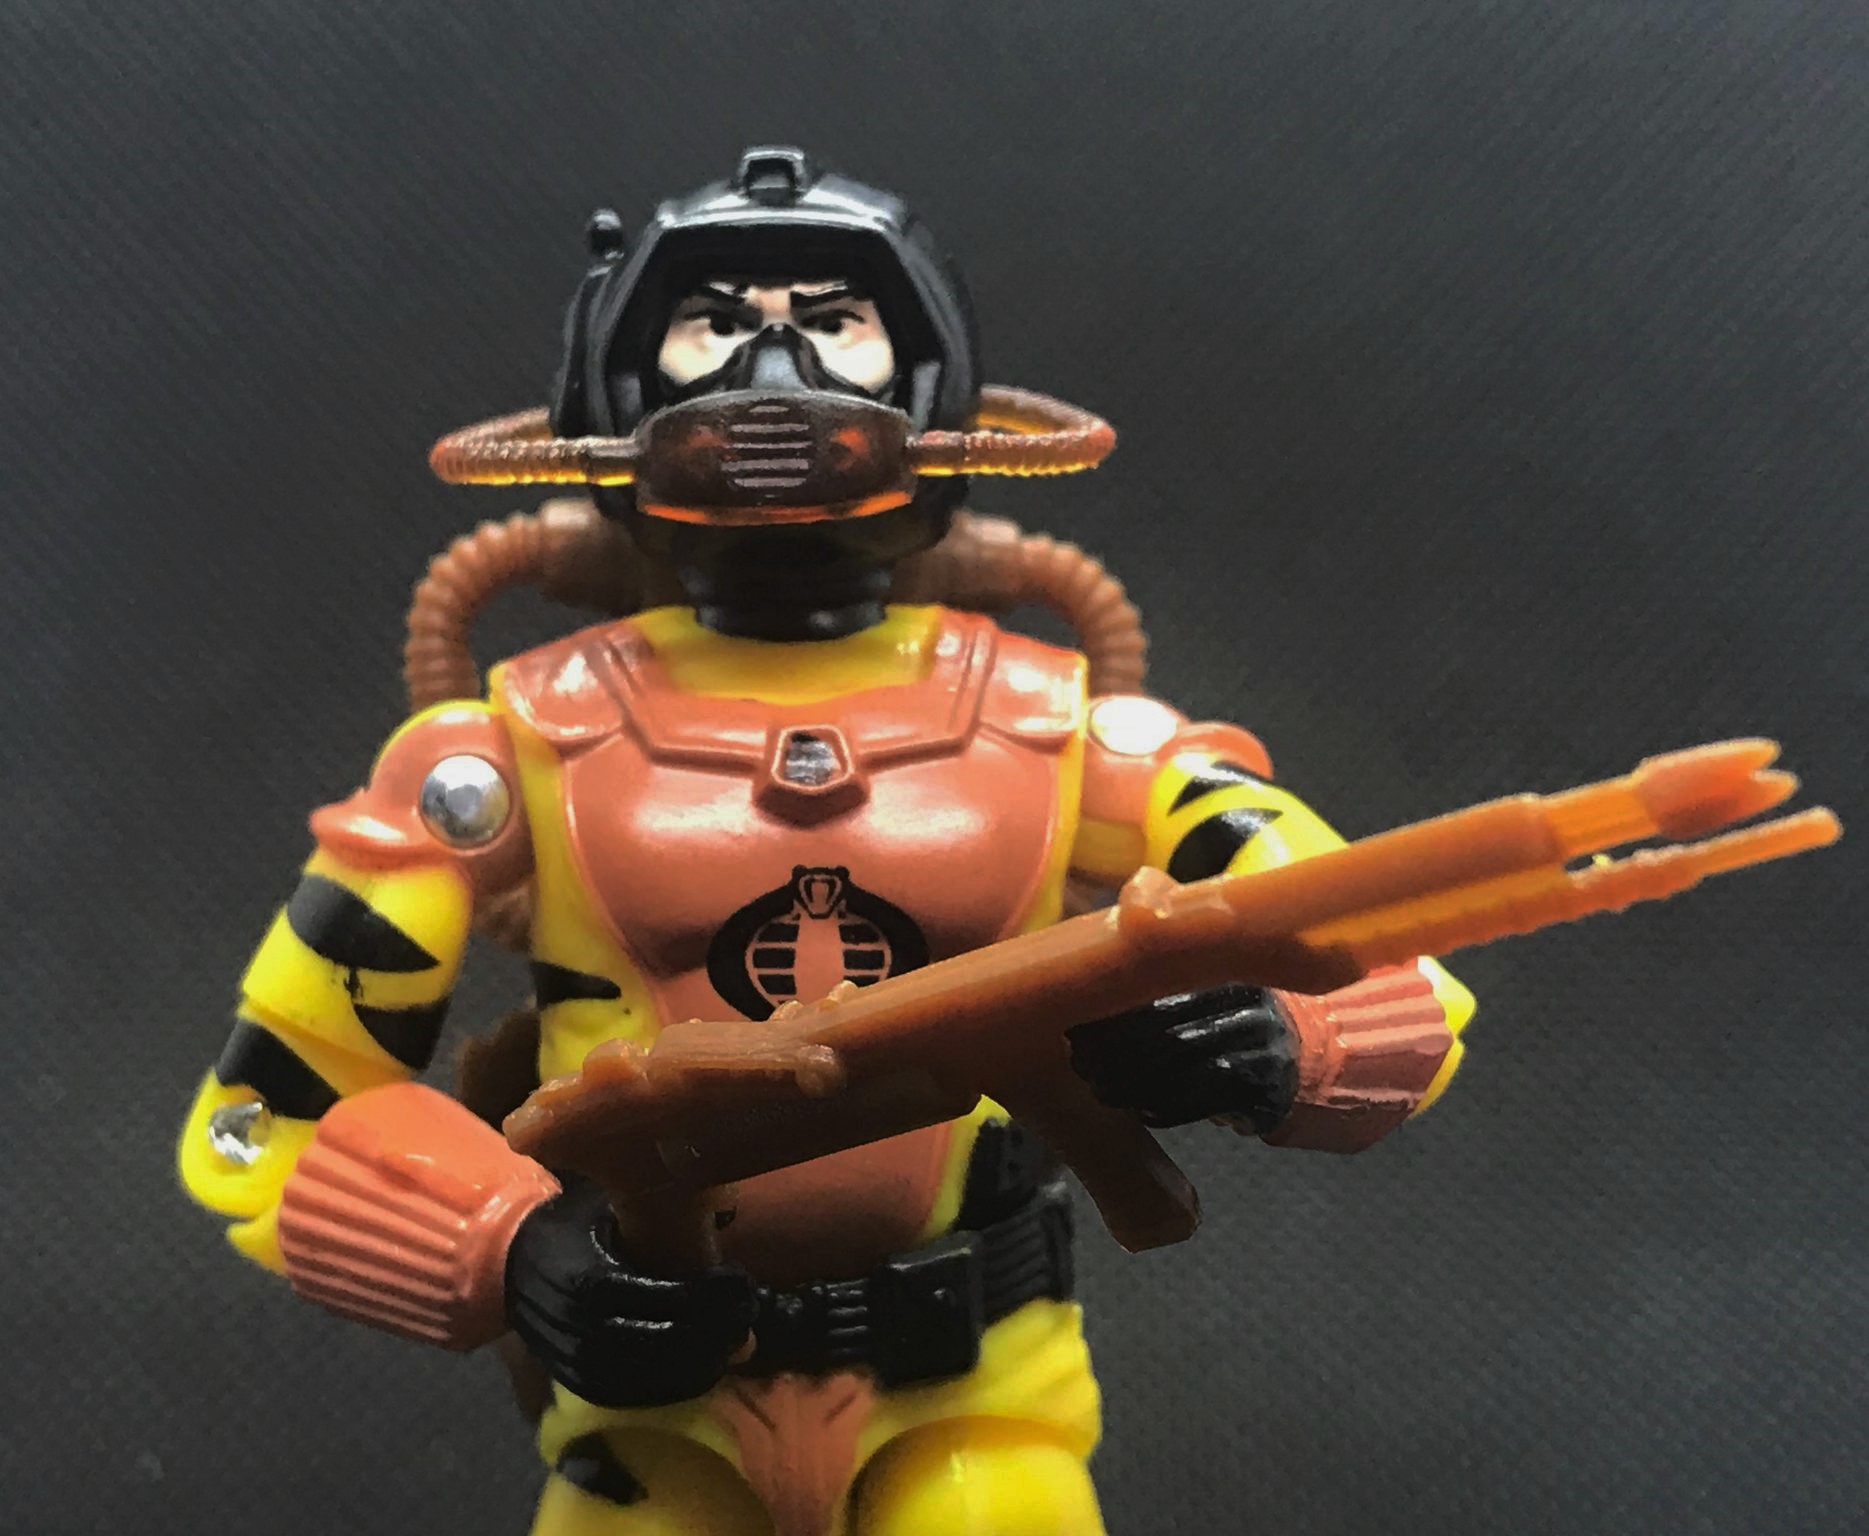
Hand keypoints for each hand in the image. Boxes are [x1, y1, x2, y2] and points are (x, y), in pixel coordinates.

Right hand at [504, 1180, 756, 1407]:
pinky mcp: (576, 1381)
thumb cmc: (570, 1226)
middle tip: (746, 1314)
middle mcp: (583, 1326)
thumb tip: (724, 1220)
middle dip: (718, 1331)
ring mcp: (578, 1359)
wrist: (506, 1263)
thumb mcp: (607, 1208)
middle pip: (669, 1341)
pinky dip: (673, 1385)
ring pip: (655, 1375)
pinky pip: (634, 1394)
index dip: (714, 1296)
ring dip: (704, 1362)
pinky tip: (702, 1366)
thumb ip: (658, 1221)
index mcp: (593, 1279)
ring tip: (734, 1340)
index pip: (669, 1297)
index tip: (741, 1283)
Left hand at [1067, 982, 1298, 1134]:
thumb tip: (1102, 966)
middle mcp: (1248, 1006)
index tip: (1077, 1035)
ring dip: (1139, 1086)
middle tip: (1083, 1069)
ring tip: (1103, 1093)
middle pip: (1174, 1031)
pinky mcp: (1269, 1086)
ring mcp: (1264, 1046)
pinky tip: (1142, 1113)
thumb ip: (1159, 979)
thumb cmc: (1229, 1022)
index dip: (1115, 1019)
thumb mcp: (1203, 989)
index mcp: (1225, 974)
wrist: (1297, 1059)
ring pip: (1191, 1067)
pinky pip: (1212, 1098)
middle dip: (1120, 1054)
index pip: (1161, 995)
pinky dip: (1171, 1109)